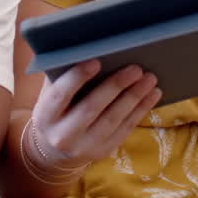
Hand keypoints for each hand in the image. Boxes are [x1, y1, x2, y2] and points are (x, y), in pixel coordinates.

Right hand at [27, 60, 160, 174]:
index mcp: (45, 115)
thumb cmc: (56, 110)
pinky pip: (124, 129)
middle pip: (91, 108)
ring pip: (112, 119)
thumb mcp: (49, 95)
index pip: (60, 95)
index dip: (77, 78)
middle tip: (135, 69)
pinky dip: (140, 110)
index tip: (96, 61)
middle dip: (115, 86)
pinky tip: (152, 95)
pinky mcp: (102, 151)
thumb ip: (61, 75)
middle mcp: (62, 134)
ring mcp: (84, 146)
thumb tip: (86, 47)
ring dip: (134, 97)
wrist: (54, 151)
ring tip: (150, 79)